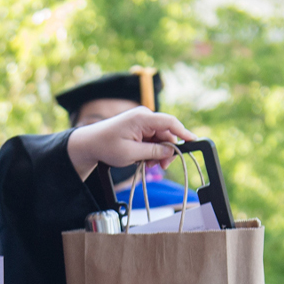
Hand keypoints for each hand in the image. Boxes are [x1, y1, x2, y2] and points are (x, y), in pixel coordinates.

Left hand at [67, 107, 197, 179]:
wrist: (89, 144)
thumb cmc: (106, 146)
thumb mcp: (131, 153)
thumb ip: (153, 152)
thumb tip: (171, 151)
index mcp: (142, 118)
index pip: (170, 122)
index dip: (184, 132)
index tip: (194, 142)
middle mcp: (143, 116)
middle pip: (167, 133)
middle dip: (166, 151)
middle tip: (161, 167)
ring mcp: (141, 121)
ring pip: (160, 138)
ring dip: (157, 153)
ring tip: (147, 166)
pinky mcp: (139, 128)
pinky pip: (152, 139)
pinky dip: (151, 151)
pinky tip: (144, 161)